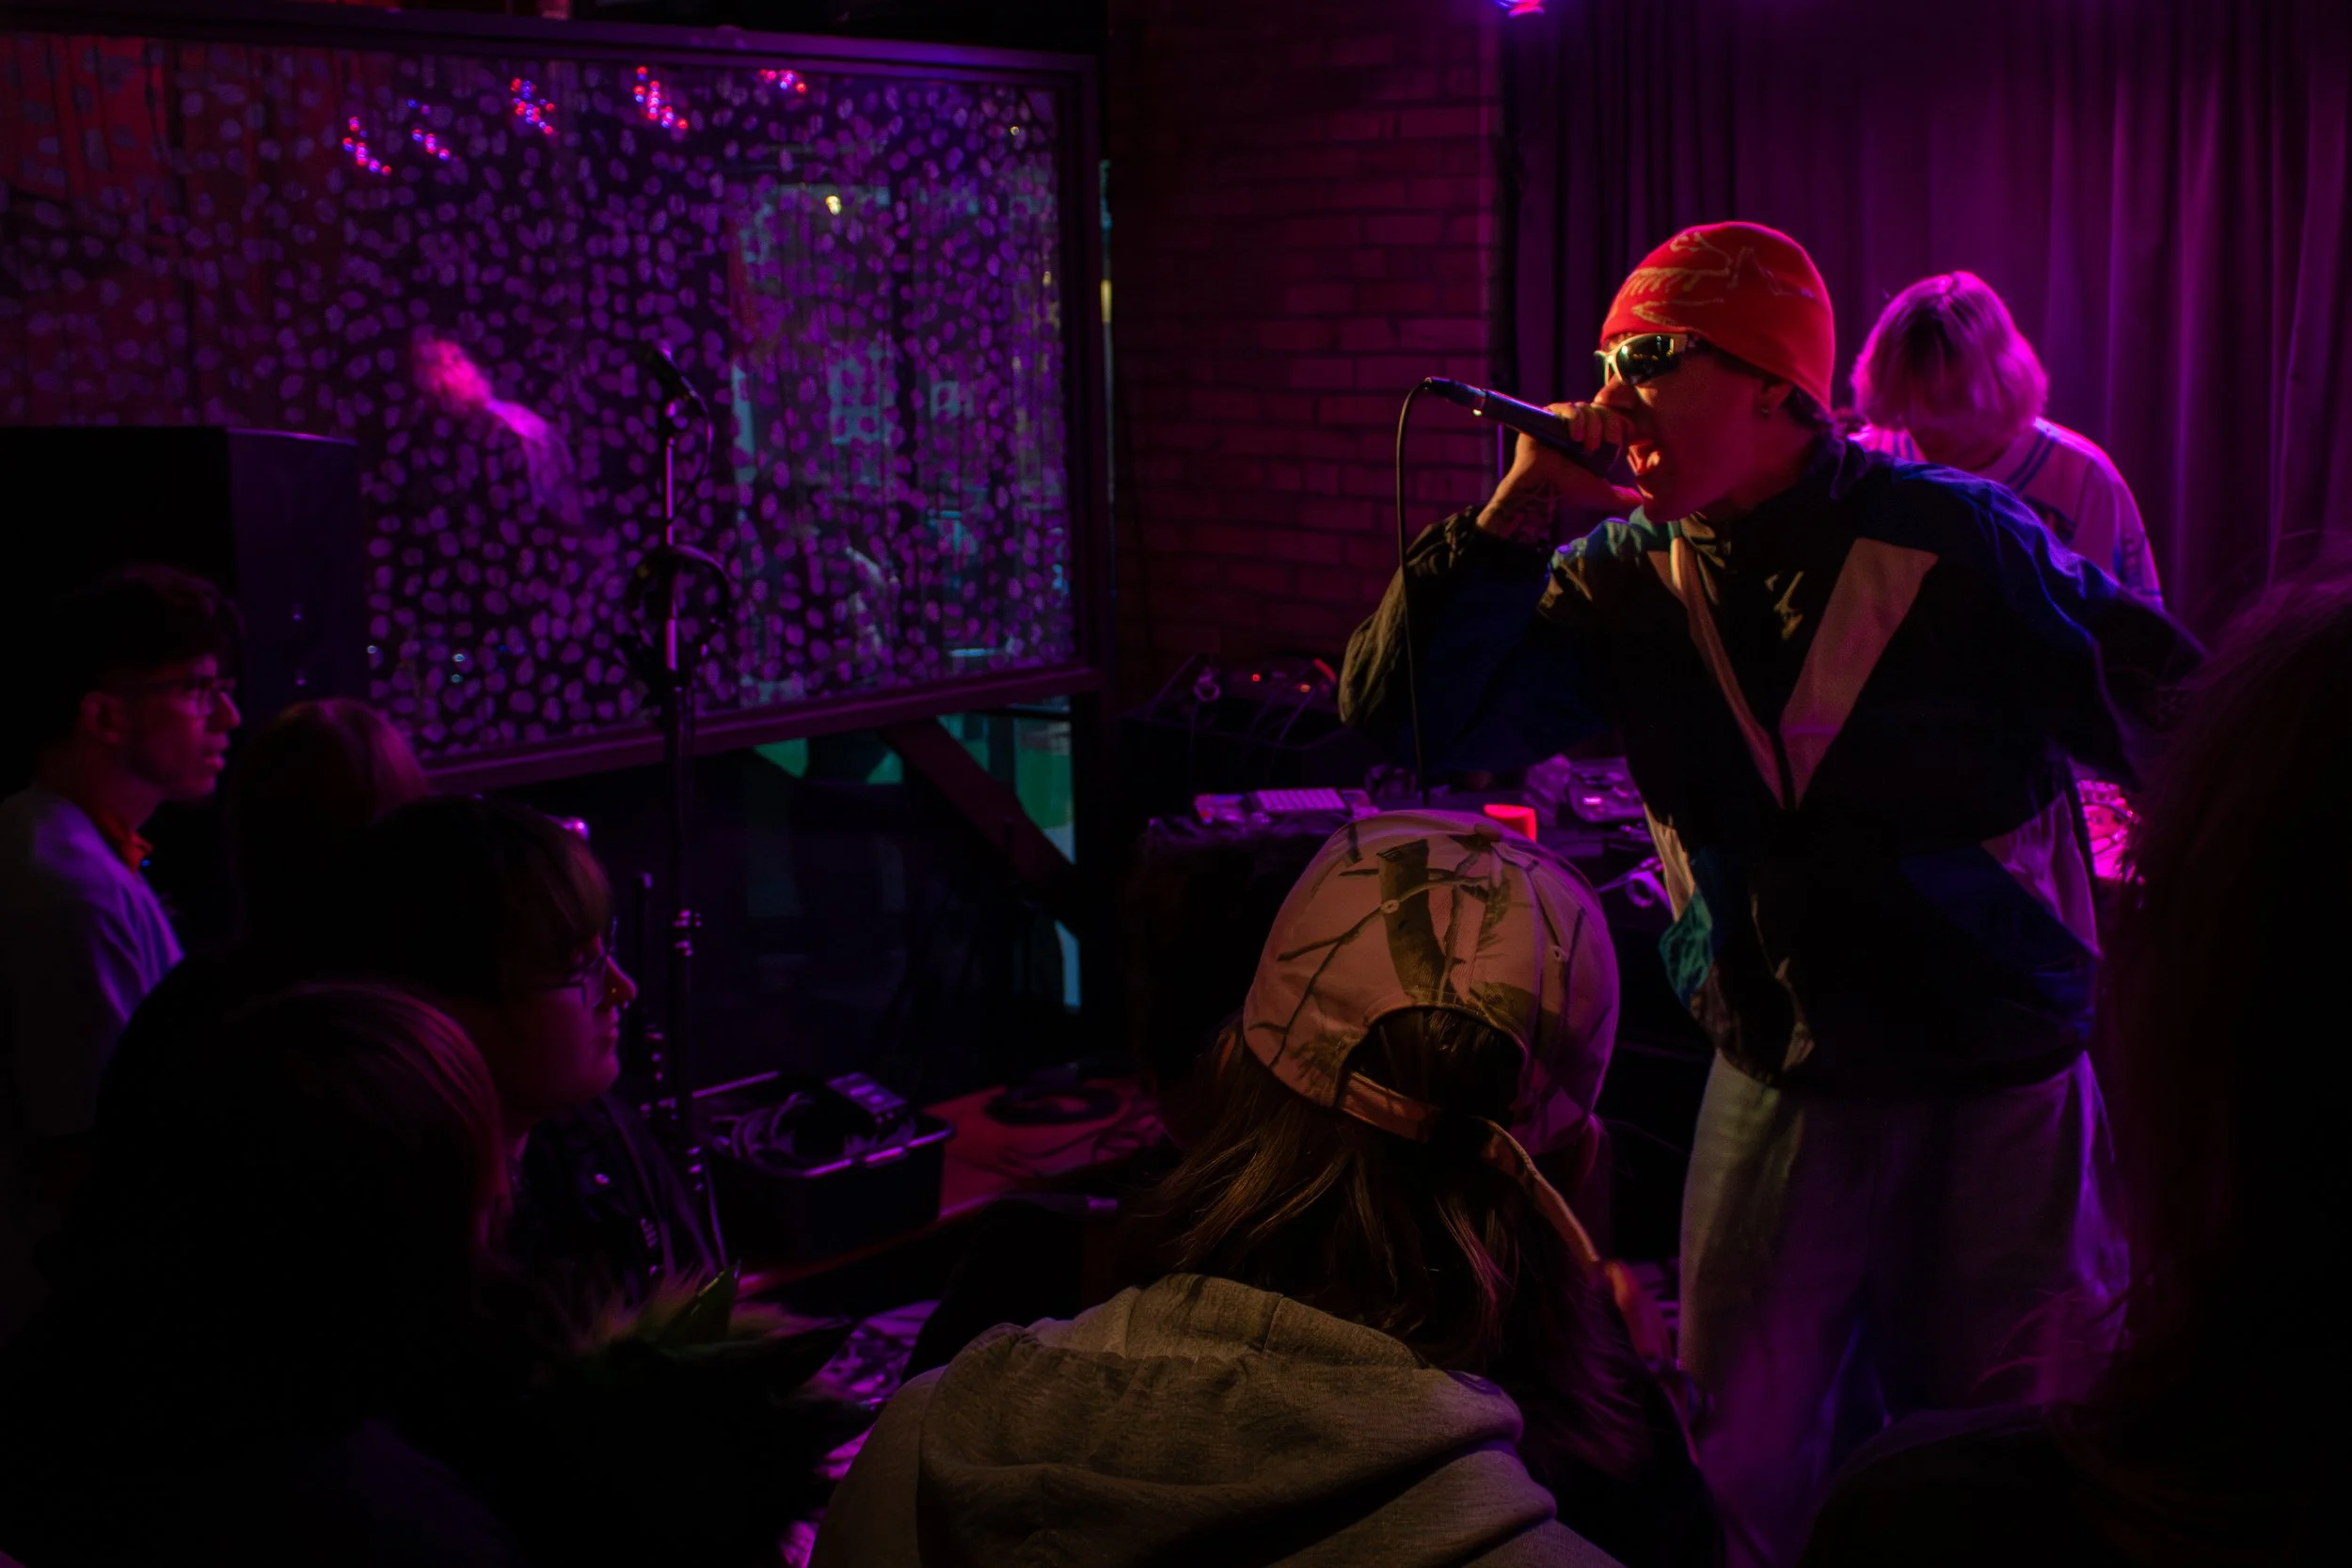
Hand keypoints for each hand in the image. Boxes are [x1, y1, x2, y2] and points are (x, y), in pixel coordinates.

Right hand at [1477, 402, 1640, 540]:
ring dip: (1592, 425)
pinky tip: (1574, 437)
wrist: (1542, 493)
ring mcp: (1561, 423)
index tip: (1620, 440)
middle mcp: (1577, 431)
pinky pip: (1564, 407)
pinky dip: (1574, 418)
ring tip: (1586, 446)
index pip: (1613, 420)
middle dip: (1607, 425)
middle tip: (1603, 445)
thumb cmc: (1568, 494)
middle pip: (1601, 410)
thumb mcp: (1601, 494)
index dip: (1620, 425)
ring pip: (1586, 407)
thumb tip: (1636, 500)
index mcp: (1592, 442)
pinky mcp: (1545, 419)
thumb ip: (1620, 496)